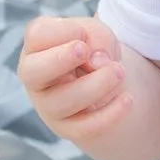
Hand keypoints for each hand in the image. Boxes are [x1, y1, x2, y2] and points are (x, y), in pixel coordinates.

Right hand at [17, 15, 131, 145]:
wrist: (107, 83)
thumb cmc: (94, 50)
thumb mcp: (98, 33)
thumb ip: (96, 37)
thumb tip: (97, 62)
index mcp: (36, 48)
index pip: (36, 35)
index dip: (64, 30)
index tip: (84, 34)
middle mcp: (36, 78)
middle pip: (31, 72)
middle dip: (59, 59)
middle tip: (85, 51)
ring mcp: (49, 106)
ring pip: (64, 101)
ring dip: (96, 84)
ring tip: (119, 72)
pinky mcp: (69, 129)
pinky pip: (84, 128)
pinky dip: (109, 114)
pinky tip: (127, 99)